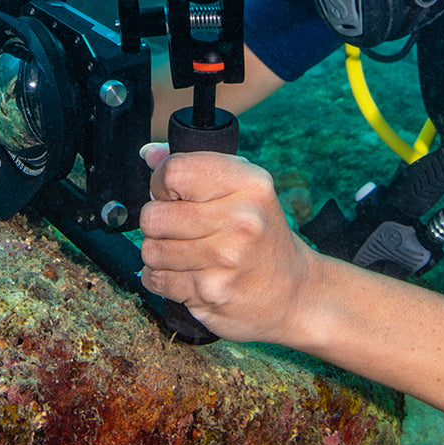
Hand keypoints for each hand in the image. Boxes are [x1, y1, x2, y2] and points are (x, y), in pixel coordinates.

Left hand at [139, 147, 317, 344]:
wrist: (294, 291)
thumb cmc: (258, 234)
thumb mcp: (241, 189)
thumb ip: (193, 166)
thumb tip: (149, 153)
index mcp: (248, 183)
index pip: (173, 171)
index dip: (161, 184)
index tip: (174, 196)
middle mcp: (241, 219)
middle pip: (153, 216)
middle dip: (157, 224)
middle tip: (181, 230)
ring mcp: (226, 258)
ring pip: (150, 250)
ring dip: (159, 254)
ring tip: (187, 254)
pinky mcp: (211, 291)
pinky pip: (155, 279)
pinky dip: (162, 279)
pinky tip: (187, 275)